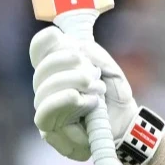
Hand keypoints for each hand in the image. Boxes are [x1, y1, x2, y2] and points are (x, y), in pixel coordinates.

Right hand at [30, 26, 138, 160]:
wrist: (126, 125)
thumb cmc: (115, 97)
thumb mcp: (111, 72)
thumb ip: (96, 56)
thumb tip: (78, 45)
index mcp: (59, 70)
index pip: (39, 52)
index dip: (43, 42)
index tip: (56, 35)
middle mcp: (47, 88)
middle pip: (41, 70)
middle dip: (64, 64)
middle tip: (90, 72)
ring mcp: (46, 108)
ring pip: (42, 90)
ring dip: (70, 84)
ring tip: (95, 89)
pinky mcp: (50, 129)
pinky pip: (45, 113)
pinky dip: (64, 101)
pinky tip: (86, 101)